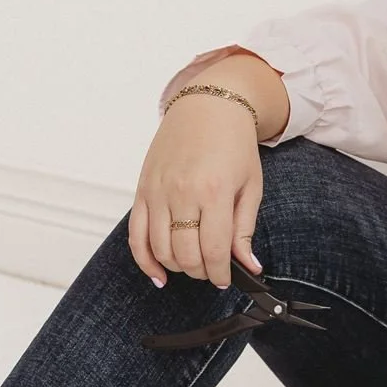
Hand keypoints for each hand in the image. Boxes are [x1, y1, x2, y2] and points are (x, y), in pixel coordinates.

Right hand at [129, 91, 264, 291]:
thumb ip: (245, 229)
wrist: (208, 106)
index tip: (225, 280)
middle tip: (212, 269)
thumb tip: (249, 267)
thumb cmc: (233, 144)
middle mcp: (182, 193)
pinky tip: (159, 274)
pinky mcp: (142, 190)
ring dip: (178, 267)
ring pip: (160, 250)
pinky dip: (145, 260)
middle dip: (201, 272)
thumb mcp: (250, 186)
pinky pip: (135, 236)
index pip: (214, 250)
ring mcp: (157, 192)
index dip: (221, 274)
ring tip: (192, 264)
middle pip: (186, 255)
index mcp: (214, 191)